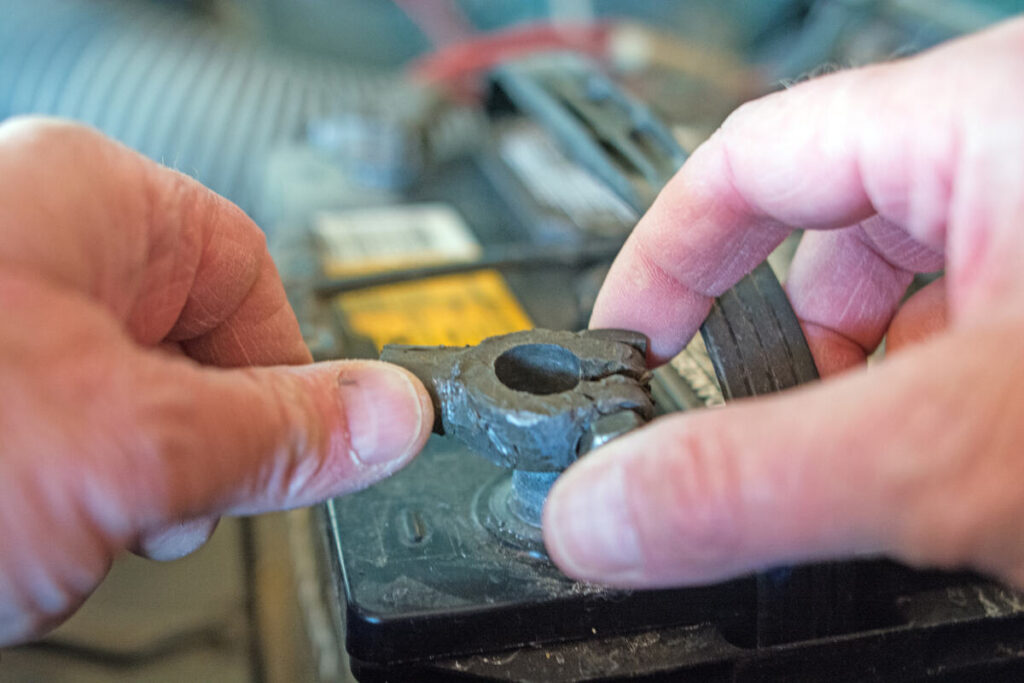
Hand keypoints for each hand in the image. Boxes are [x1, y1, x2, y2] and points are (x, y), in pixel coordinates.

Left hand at [0, 118, 431, 643]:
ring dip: (109, 492)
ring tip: (57, 527)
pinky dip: (47, 505)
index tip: (290, 455)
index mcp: (93, 202)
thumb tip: (395, 418)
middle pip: (186, 351)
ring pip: (114, 416)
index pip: (255, 277)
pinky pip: (48, 445)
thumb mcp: (132, 447)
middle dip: (186, 451)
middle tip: (159, 503)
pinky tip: (14, 533)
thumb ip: (281, 433)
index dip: (285, 377)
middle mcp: (32, 243)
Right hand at [544, 19, 1023, 588]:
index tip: (628, 342)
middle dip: (781, 341)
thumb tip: (601, 509)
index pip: (747, 157)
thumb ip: (753, 479)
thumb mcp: (952, 448)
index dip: (662, 257)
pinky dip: (940, 376)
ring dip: (869, 371)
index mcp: (992, 110)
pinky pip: (983, 300)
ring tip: (880, 452)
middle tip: (764, 428)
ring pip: (912, 272)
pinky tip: (960, 446)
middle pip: (828, 221)